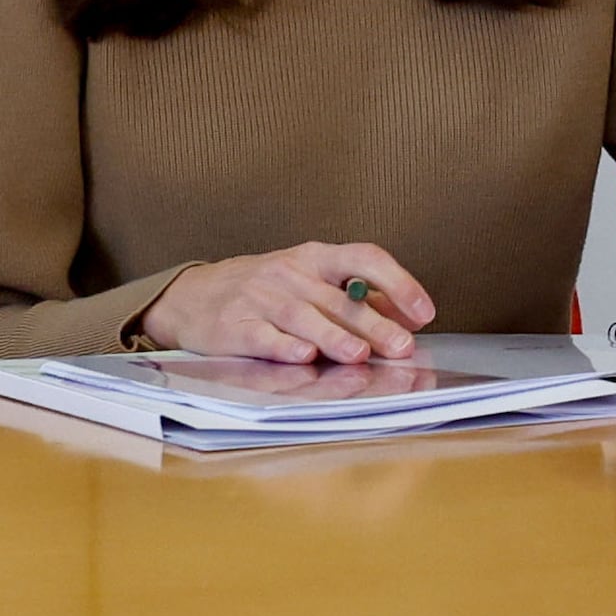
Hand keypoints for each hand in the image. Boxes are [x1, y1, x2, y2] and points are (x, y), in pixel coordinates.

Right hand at [144, 244, 434, 363]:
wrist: (191, 297)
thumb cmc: (263, 291)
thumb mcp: (309, 282)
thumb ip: (354, 297)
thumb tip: (407, 317)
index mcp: (315, 258)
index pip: (364, 259)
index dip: (398, 284)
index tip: (424, 313)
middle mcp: (289, 273)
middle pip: (337, 297)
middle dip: (373, 323)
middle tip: (401, 346)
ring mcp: (259, 298)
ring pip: (302, 316)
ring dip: (332, 336)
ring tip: (359, 355)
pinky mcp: (233, 325)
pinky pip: (262, 337)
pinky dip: (283, 347)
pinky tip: (303, 358)